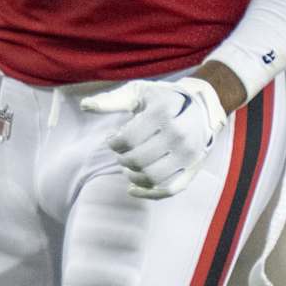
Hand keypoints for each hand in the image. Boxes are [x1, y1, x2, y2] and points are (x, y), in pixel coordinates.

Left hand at [80, 76, 227, 198]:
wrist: (201, 107)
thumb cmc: (162, 98)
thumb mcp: (138, 92)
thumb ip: (111, 100)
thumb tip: (84, 105)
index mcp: (163, 113)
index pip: (129, 138)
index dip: (113, 143)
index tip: (111, 139)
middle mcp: (179, 136)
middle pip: (139, 159)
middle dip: (121, 158)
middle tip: (119, 152)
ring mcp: (189, 155)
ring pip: (153, 177)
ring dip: (132, 175)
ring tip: (127, 165)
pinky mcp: (193, 170)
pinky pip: (170, 190)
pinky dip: (149, 193)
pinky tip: (132, 188)